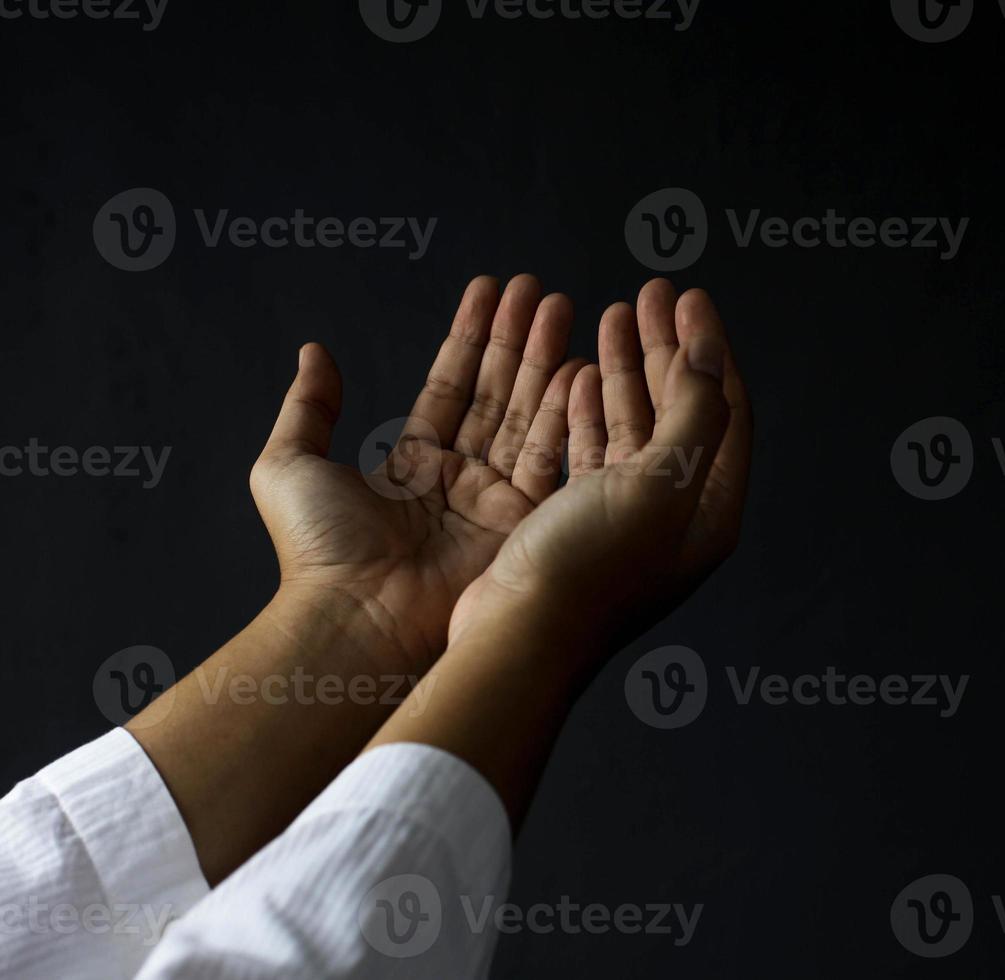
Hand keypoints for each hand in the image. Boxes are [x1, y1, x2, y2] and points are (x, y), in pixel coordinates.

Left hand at [249, 274, 583, 670]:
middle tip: (538, 288)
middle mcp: (460, 480)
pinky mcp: (524, 525)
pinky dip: (565, 410)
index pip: (451, 386)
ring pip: (528, 414)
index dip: (472, 337)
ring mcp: (496, 503)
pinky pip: (550, 457)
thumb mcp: (288, 464)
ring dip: (546, 360)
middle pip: (497, 393)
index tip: (491, 291)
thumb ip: (309, 407)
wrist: (356, 618)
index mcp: (412, 466)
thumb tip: (315, 351)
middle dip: (518, 338)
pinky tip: (580, 364)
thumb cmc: (316, 551)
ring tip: (561, 305)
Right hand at [448, 281, 753, 669]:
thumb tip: (709, 353)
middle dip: (667, 348)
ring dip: (626, 369)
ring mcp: (627, 518)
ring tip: (614, 314)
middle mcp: (675, 513)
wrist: (519, 635)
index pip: (726, 410)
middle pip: (681, 410)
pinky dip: (590, 406)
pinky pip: (595, 448)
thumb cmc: (590, 566)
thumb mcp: (659, 481)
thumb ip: (694, 412)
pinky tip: (577, 372)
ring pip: (636, 423)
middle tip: (651, 292)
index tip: (690, 296)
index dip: (711, 348)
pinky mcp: (580, 520)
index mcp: (710, 508)